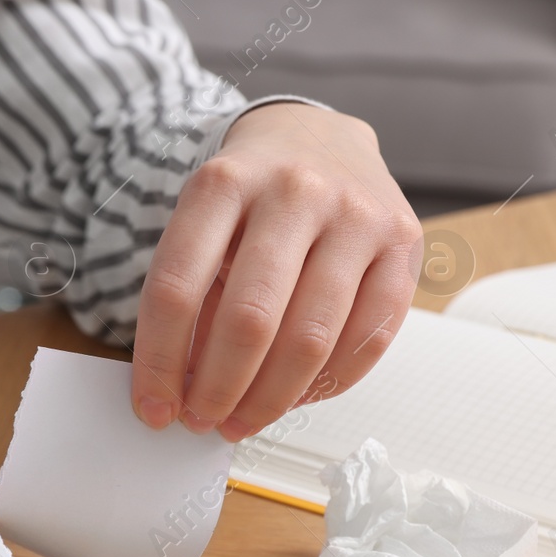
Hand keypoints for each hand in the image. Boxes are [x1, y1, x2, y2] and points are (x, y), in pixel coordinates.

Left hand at [131, 102, 422, 440]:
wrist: (315, 136)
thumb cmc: (248, 198)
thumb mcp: (202, 226)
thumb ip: (191, 298)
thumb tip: (180, 392)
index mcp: (222, 183)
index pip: (176, 288)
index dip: (160, 362)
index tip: (154, 407)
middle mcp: (293, 191)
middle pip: (249, 319)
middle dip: (219, 388)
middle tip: (202, 421)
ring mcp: (355, 214)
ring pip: (312, 337)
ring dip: (270, 398)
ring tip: (243, 420)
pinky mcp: (402, 241)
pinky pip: (370, 336)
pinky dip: (327, 383)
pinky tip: (295, 397)